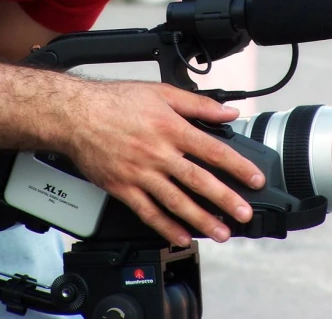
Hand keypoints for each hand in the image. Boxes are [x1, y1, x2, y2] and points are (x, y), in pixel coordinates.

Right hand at [64, 80, 264, 245]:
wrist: (77, 115)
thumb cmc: (117, 101)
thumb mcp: (161, 93)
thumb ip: (198, 104)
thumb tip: (227, 112)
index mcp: (171, 128)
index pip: (213, 150)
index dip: (238, 166)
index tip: (255, 179)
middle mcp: (158, 153)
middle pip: (198, 181)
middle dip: (225, 200)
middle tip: (243, 214)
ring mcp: (140, 173)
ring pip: (176, 202)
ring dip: (201, 220)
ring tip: (221, 232)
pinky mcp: (122, 188)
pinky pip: (148, 212)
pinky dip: (166, 227)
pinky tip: (181, 237)